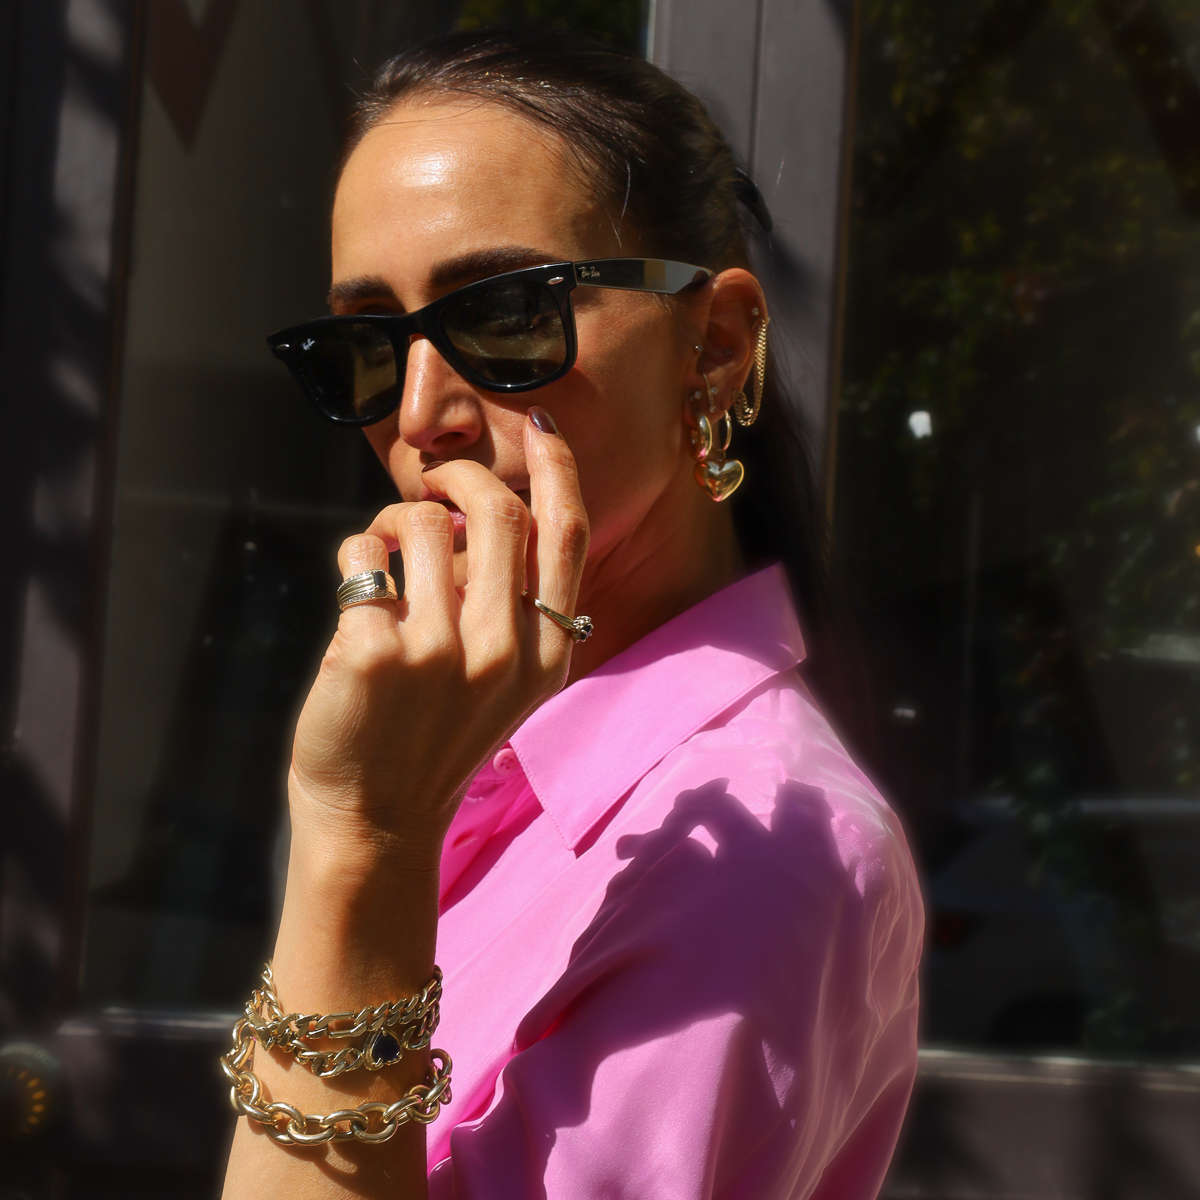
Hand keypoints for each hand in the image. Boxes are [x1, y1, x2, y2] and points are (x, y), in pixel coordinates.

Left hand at [288, 410, 588, 867]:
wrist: (377, 819)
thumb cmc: (437, 736)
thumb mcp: (507, 681)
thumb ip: (514, 605)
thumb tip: (487, 513)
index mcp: (548, 651)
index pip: (566, 535)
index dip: (558, 470)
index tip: (542, 427)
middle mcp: (505, 649)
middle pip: (499, 511)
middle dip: (460, 477)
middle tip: (435, 484)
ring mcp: (439, 652)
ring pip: (424, 523)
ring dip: (397, 522)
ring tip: (386, 560)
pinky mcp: (373, 652)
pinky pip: (361, 554)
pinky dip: (354, 559)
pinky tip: (356, 601)